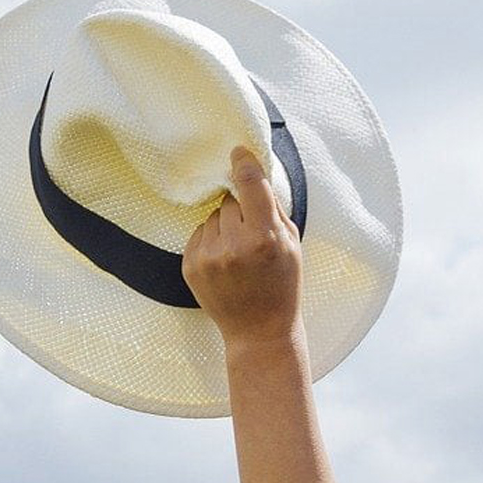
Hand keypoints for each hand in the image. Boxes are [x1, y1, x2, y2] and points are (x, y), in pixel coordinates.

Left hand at [182, 145, 301, 352]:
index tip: (238, 152)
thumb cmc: (282, 285)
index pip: (249, 185)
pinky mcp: (190, 267)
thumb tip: (255, 174)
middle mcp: (233, 245)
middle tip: (252, 233)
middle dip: (240, 210)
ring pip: (212, 217)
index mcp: (264, 237)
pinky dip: (211, 240)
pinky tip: (225, 261)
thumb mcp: (292, 244)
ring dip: (224, 226)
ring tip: (238, 251)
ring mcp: (208, 257)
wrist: (258, 330)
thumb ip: (274, 209)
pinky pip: (198, 234)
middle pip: (230, 201)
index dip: (244, 163)